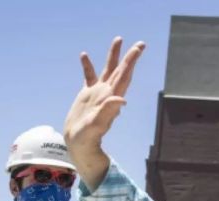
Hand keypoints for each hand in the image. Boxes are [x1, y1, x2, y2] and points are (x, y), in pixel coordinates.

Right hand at [63, 37, 145, 189]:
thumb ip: (108, 112)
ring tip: (117, 40)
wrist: (79, 144)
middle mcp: (107, 93)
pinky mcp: (86, 96)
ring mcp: (97, 93)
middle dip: (128, 56)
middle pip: (120, 70)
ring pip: (106, 70)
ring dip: (112, 56)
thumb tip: (122, 100)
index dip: (131, 61)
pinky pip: (88, 77)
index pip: (124, 75)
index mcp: (111, 97)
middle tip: (139, 43)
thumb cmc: (88, 138)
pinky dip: (87, 66)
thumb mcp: (97, 125)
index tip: (139, 48)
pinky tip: (84, 55)